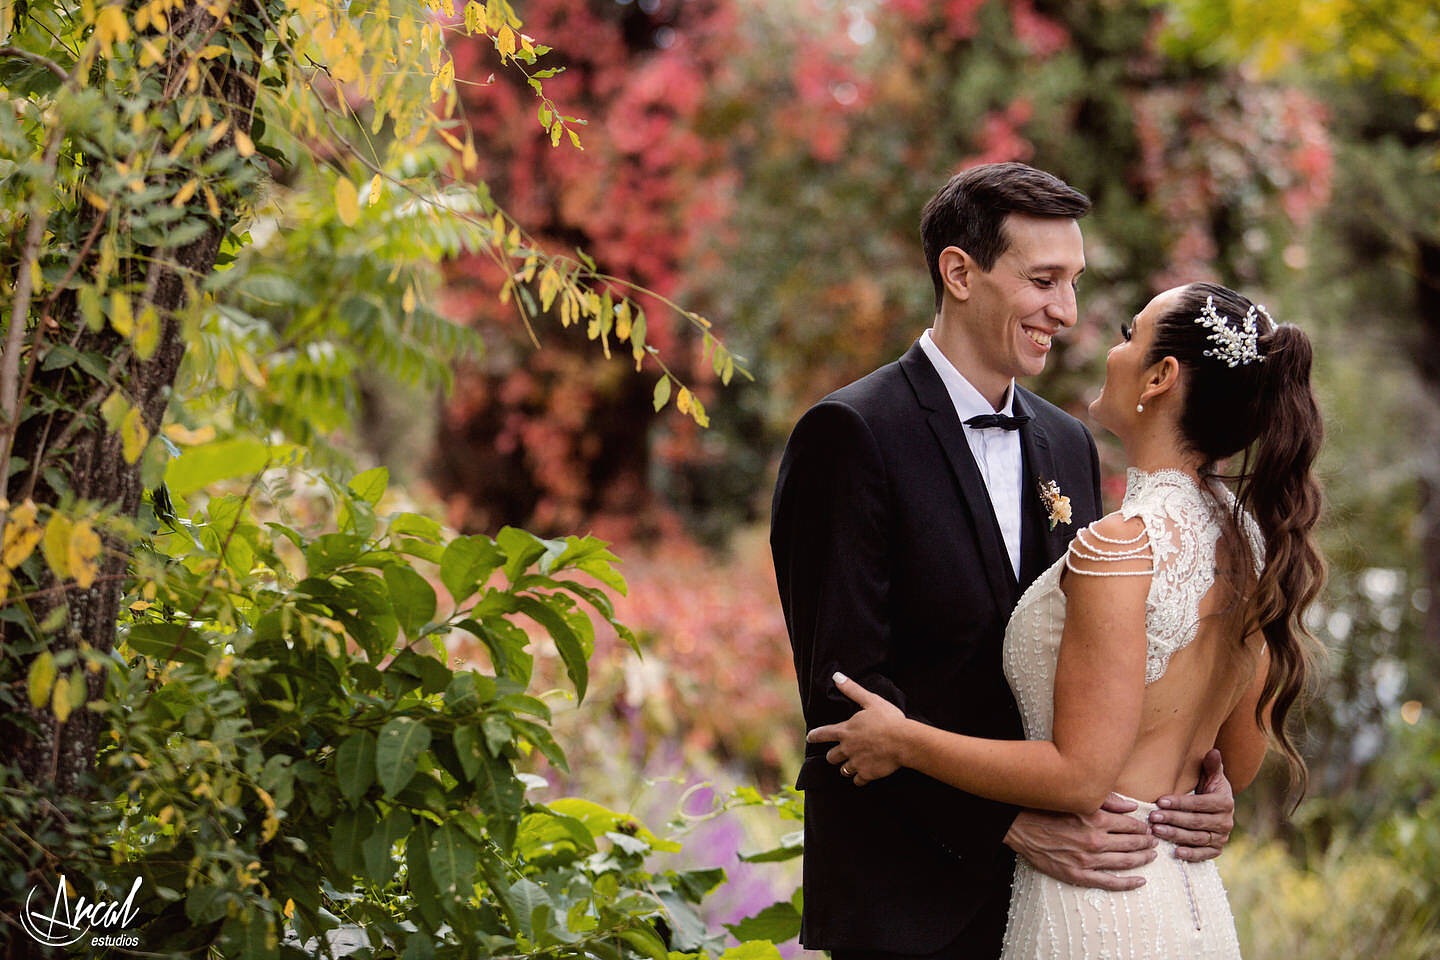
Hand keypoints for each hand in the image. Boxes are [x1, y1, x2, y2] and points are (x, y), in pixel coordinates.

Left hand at [804, 672, 906, 785]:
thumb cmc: (888, 719)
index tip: (809, 738)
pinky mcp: (867, 774)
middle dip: (834, 756)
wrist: (904, 741)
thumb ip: (852, 690)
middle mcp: (847, 748)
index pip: (823, 734)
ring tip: (853, 764)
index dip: (815, 736)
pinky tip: (865, 775)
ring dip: (846, 767)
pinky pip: (858, 780)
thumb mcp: (870, 701)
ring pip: (843, 770)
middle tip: (840, 753)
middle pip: (831, 757)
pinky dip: (860, 778)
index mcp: (846, 731)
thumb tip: (836, 676)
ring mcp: (856, 762)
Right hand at [1003, 795, 1158, 890]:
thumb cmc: (1047, 809)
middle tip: (1155, 841)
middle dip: (1146, 842)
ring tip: (1151, 856)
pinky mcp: (1077, 874)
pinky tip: (1140, 881)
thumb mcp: (1076, 798)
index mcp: (1095, 819)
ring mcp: (1087, 860)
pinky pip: (1109, 882)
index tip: (1148, 827)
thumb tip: (1131, 807)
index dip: (1142, 827)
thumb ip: (1107, 801)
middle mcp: (1094, 840)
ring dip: (1142, 859)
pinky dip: (1127, 883)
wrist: (1019, 827)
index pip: (1130, 825)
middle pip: (1131, 843)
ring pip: (1124, 862)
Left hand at [1150, 749, 1234, 861]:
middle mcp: (1226, 822)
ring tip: (1156, 830)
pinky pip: (1204, 855)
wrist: (1218, 807)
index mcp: (1224, 803)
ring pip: (1197, 838)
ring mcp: (1221, 837)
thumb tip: (1213, 751)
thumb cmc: (1209, 787)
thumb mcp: (1211, 776)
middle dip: (1173, 819)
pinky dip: (1191, 855)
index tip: (1160, 801)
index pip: (1199, 804)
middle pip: (1196, 822)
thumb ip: (1212, 765)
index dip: (1180, 803)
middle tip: (1152, 816)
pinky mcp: (1216, 849)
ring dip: (1176, 835)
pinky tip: (1175, 852)